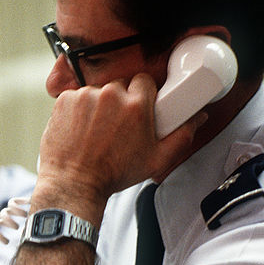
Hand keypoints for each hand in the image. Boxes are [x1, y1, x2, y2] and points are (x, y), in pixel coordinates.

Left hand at [37, 74, 205, 216]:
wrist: (74, 183)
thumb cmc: (112, 174)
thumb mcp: (156, 160)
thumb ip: (182, 135)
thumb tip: (198, 117)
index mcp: (137, 105)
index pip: (144, 81)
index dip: (141, 95)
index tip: (137, 108)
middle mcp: (111, 95)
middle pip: (120, 85)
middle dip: (120, 101)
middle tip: (116, 124)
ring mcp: (85, 96)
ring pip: (97, 91)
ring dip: (98, 105)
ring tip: (96, 131)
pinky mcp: (64, 100)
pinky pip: (75, 96)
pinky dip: (77, 109)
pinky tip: (80, 129)